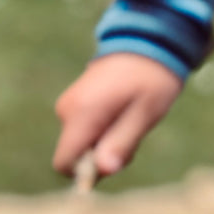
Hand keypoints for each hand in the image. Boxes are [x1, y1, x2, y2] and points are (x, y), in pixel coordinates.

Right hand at [52, 52, 182, 177]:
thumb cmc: (150, 80)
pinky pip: (83, 130)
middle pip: (75, 156)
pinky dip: (102, 131)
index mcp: (82, 114)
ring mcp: (68, 104)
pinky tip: (121, 114)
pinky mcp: (74, 102)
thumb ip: (121, 144)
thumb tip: (103, 171)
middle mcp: (66, 110)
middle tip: (132, 134)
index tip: (115, 159)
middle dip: (102, 157)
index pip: (64, 163)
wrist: (145, 41)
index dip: (87, 172)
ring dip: (105, 143)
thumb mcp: (144, 116)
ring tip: (130, 120)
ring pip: (81, 144)